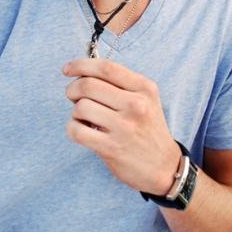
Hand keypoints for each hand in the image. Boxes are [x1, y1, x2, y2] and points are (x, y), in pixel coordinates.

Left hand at [63, 58, 180, 194]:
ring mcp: (124, 127)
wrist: (164, 166)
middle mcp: (136, 104)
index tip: (68, 69)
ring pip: (81, 107)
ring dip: (75, 111)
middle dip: (73, 89)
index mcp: (144, 88)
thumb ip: (119, 83)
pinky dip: (73, 128)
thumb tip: (82, 72)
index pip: (106, 68)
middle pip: (88, 85)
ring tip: (85, 118)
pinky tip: (82, 130)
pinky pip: (77, 131)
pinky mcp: (112, 148)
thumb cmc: (147, 127)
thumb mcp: (145, 98)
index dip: (81, 65)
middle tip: (73, 96)